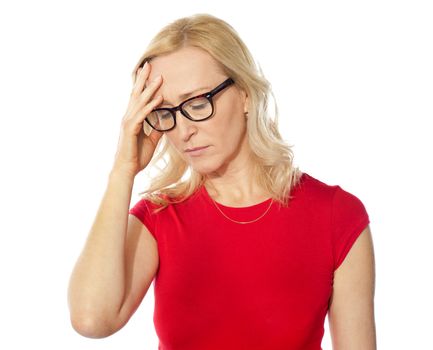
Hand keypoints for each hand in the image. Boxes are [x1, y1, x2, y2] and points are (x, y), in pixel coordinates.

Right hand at [112, 61, 163, 177]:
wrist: (127, 169)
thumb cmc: (137, 156)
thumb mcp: (151, 140)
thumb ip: (156, 129)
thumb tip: (165, 121)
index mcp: (133, 119)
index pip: (138, 98)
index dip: (142, 85)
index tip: (148, 72)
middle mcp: (129, 117)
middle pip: (136, 94)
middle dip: (143, 79)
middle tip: (149, 64)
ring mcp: (129, 122)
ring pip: (140, 101)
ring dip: (150, 89)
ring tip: (159, 78)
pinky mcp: (131, 129)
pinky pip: (143, 115)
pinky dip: (151, 106)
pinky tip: (159, 99)